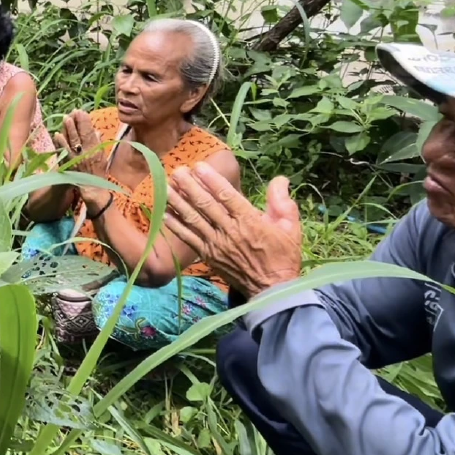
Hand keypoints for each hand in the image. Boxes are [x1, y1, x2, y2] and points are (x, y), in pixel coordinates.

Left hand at [55, 110, 108, 209]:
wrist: (94, 189)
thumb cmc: (98, 173)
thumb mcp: (101, 156)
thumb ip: (98, 143)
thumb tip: (96, 131)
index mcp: (95, 149)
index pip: (90, 131)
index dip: (85, 121)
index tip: (81, 112)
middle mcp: (87, 152)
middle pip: (82, 134)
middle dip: (78, 122)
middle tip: (73, 111)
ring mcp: (78, 158)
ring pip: (73, 141)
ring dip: (69, 129)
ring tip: (66, 118)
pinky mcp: (70, 164)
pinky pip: (65, 151)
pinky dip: (61, 143)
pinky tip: (57, 135)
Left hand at [165, 164, 302, 297]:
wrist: (272, 288)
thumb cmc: (283, 255)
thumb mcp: (291, 226)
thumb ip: (282, 201)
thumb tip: (280, 178)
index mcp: (250, 221)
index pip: (227, 196)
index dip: (211, 180)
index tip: (199, 166)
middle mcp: (229, 231)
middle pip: (206, 204)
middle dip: (190, 186)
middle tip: (177, 170)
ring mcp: (216, 244)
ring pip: (193, 219)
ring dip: (178, 202)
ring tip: (165, 186)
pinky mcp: (208, 255)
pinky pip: (188, 238)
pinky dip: (175, 225)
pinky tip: (164, 213)